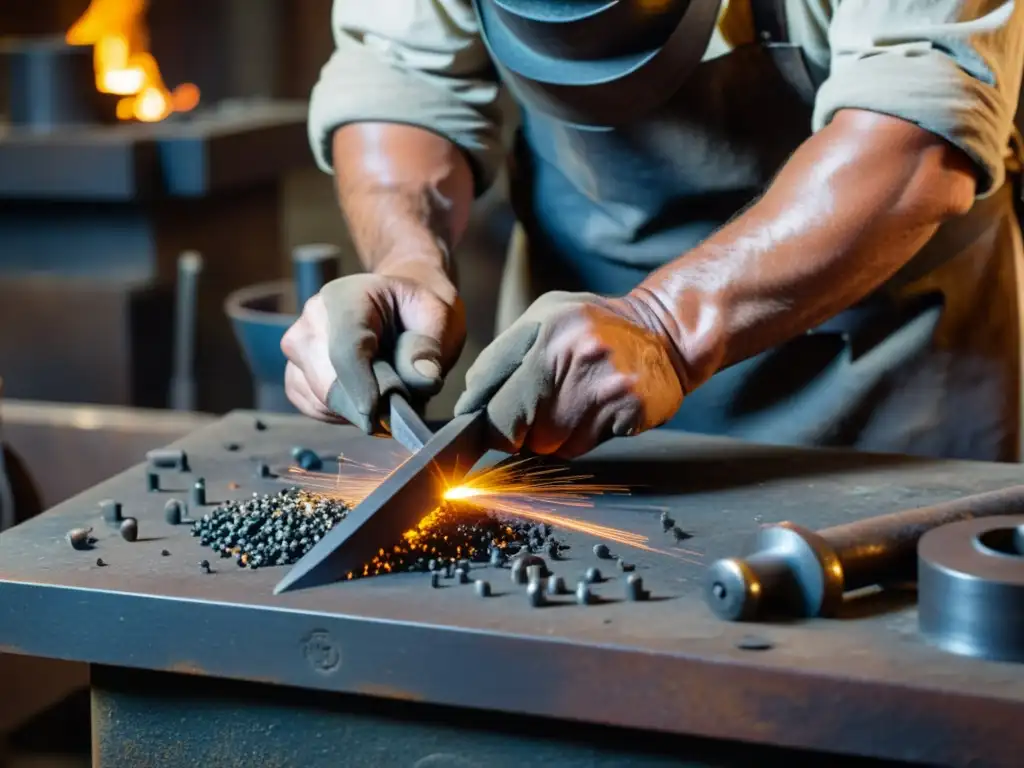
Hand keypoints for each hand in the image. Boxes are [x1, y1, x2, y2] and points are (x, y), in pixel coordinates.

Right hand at [281, 268, 464, 430]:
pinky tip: (364, 401)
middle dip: (363, 403)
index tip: (376, 413)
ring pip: (319, 398)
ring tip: (386, 393)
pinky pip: (313, 407)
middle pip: (325, 380)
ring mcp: (298, 347)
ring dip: (355, 409)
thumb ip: (429, 347)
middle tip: (400, 403)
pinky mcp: (296, 374)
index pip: (345, 348)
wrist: (399, 309)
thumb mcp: (437, 318)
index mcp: (345, 297)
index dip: (360, 385)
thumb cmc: (417, 313)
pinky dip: (341, 414)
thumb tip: (422, 379)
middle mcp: (312, 319)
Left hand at [454, 291, 684, 457]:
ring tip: (574, 406)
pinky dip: (582, 438)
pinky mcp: (630, 409)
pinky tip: (597, 412)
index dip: (485, 421)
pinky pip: (582, 446)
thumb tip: (472, 405)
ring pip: (550, 443)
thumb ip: (506, 356)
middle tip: (541, 412)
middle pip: (519, 428)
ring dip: (554, 437)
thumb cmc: (596, 327)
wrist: (666, 331)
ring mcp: (605, 384)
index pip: (491, 394)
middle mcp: (574, 354)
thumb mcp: (545, 319)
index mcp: (546, 329)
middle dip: (521, 431)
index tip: (487, 428)